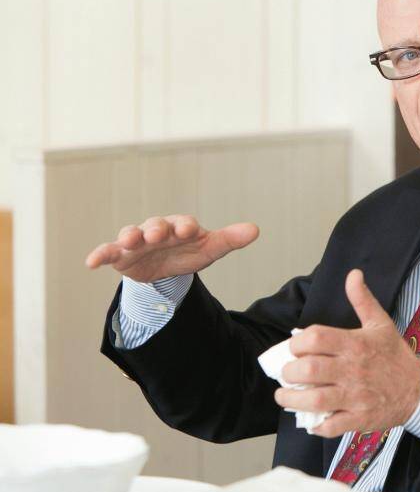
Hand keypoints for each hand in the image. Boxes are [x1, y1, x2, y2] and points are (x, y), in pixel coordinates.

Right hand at [84, 215, 258, 281]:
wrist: (165, 269)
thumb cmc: (189, 252)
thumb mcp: (209, 249)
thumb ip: (230, 239)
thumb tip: (256, 229)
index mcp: (180, 226)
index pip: (184, 223)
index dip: (185, 226)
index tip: (189, 230)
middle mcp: (157, 229)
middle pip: (155, 225)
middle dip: (156, 229)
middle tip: (157, 234)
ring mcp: (137, 241)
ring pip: (131, 234)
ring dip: (129, 235)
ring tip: (128, 240)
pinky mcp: (121, 255)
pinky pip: (108, 252)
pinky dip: (100, 254)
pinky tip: (91, 262)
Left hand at [274, 269, 419, 436]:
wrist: (419, 389)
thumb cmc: (395, 356)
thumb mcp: (380, 323)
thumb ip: (362, 299)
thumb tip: (353, 274)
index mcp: (355, 344)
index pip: (315, 338)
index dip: (296, 343)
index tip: (294, 349)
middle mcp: (353, 370)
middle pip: (309, 370)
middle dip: (289, 373)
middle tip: (288, 374)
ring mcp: (356, 396)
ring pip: (315, 400)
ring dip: (292, 400)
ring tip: (285, 396)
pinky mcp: (359, 418)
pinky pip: (331, 425)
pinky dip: (316, 425)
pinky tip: (311, 419)